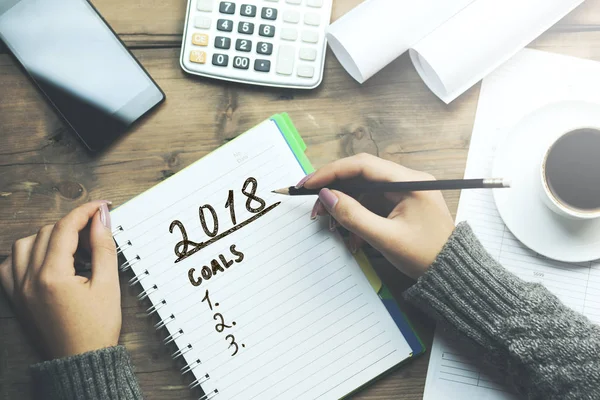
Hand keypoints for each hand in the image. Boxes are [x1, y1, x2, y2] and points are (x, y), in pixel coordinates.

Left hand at [0, 201, 120, 359]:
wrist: (81, 359)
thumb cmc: (97, 328)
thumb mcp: (108, 285)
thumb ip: (103, 248)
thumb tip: (102, 219)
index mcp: (53, 276)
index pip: (66, 228)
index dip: (86, 211)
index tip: (102, 206)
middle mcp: (30, 280)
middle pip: (47, 232)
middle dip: (73, 224)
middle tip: (96, 230)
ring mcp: (19, 288)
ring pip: (25, 243)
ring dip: (49, 236)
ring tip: (72, 246)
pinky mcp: (16, 297)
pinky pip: (10, 263)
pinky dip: (26, 253)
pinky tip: (45, 258)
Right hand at [301, 154, 454, 278]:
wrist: (451, 273)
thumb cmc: (425, 256)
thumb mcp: (386, 238)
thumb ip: (354, 216)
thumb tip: (327, 196)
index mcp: (410, 181)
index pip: (362, 165)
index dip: (331, 172)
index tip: (309, 184)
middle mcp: (407, 180)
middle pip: (361, 175)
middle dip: (335, 190)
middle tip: (315, 208)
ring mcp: (404, 191)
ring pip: (363, 190)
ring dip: (344, 206)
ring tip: (331, 225)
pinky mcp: (401, 203)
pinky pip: (372, 203)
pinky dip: (357, 215)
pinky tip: (351, 235)